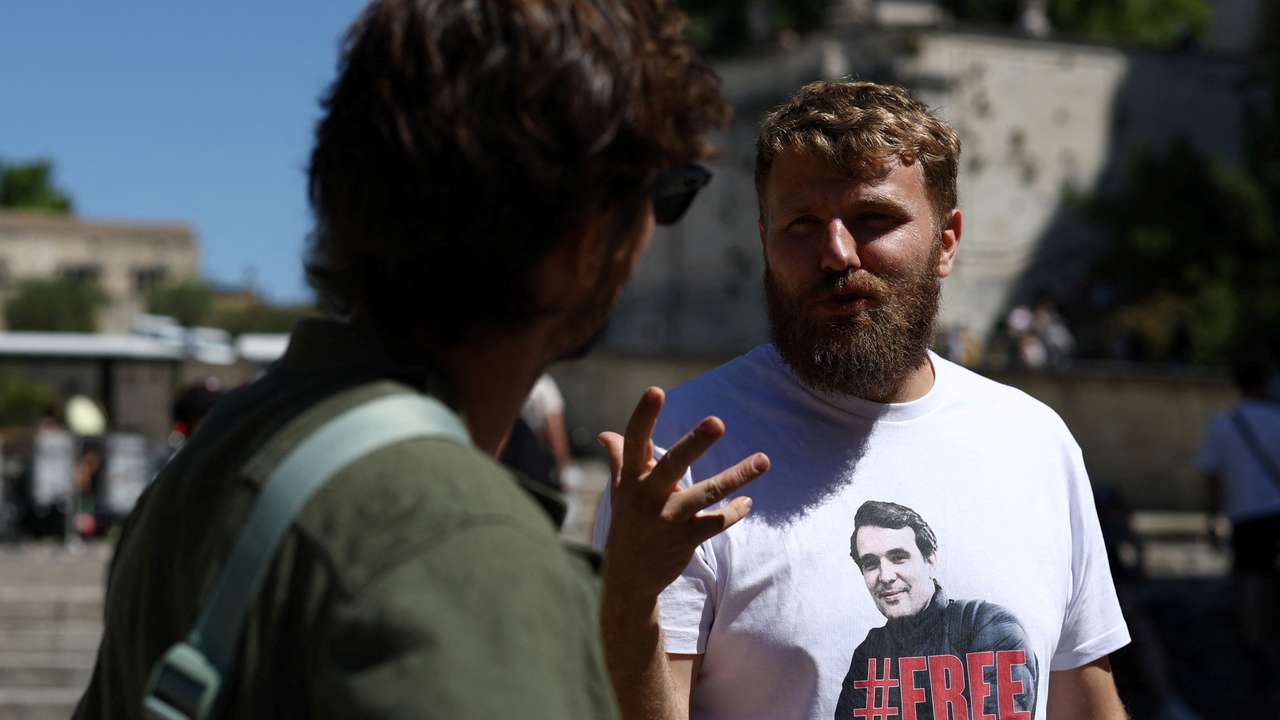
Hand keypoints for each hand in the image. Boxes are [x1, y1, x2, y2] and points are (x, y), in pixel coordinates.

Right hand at [599, 387, 768, 600]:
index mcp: (632, 477)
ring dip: (737, 476)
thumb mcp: (621, 491)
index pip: (635, 440)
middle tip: (718, 422)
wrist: (628, 577)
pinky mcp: (686, 539)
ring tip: (764, 460)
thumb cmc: (627, 524)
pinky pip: (717, 521)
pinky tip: (748, 503)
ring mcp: (668, 518)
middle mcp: (648, 495)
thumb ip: (620, 460)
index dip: (644, 415)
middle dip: (695, 443)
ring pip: (706, 493)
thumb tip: (606, 434)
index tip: (655, 390)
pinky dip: (735, 511)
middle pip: (673, 463)